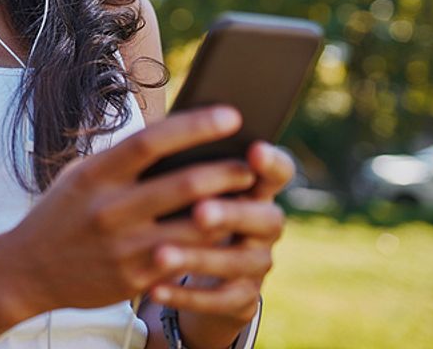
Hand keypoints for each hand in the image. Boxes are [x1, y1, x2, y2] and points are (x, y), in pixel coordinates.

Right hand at [3, 106, 256, 314]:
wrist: (28, 270)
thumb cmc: (62, 212)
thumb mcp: (81, 176)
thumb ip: (122, 159)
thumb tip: (176, 134)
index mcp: (95, 175)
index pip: (151, 141)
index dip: (195, 126)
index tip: (231, 115)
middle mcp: (109, 209)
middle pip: (184, 184)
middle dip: (227, 171)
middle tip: (250, 163)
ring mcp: (124, 247)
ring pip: (195, 226)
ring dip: (229, 210)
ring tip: (248, 198)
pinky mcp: (135, 278)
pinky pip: (186, 260)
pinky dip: (211, 245)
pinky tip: (227, 234)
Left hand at [147, 141, 295, 347]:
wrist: (196, 268)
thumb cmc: (185, 206)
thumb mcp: (186, 182)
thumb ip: (184, 162)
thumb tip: (158, 131)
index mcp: (254, 188)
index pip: (279, 171)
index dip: (272, 162)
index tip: (254, 149)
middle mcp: (264, 225)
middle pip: (264, 218)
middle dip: (232, 214)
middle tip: (200, 211)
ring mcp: (256, 262)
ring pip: (237, 262)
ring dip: (198, 258)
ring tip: (160, 254)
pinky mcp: (241, 298)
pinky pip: (217, 300)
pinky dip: (184, 295)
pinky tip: (153, 288)